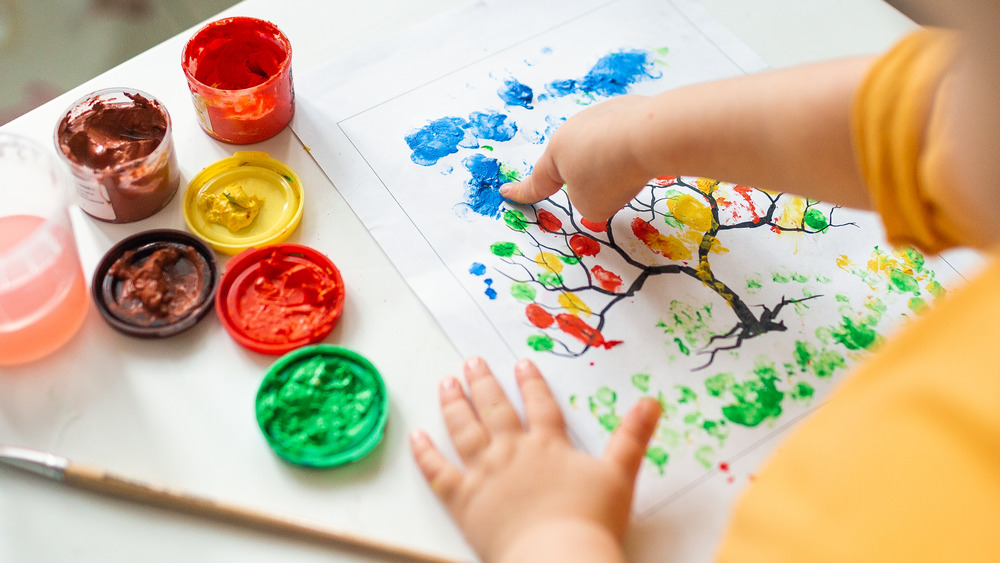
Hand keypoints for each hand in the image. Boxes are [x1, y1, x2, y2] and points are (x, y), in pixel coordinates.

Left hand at [410, 357, 661, 562]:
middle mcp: (512, 451)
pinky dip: (425, 453)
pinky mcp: (463, 500)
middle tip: (472, 362)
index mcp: (548, 445)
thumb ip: (633, 437)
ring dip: (454, 404)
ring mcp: (484, 473)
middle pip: (495, 408)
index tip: (521, 363)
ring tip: (447, 383)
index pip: (539, 405)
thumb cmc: (589, 521)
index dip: (531, 383)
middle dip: (484, 382)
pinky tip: (416, 436)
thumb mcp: (620, 475)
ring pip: (464, 430)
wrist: (556, 557)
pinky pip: (438, 471)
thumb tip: (653, 402)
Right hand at [499, 95, 654, 221]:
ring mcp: (602, 115)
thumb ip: (588, 202)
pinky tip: (647, 153)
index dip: (523, 192)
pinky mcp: (630, 109)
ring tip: (632, 170)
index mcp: (556, 153)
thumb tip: (604, 183)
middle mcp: (574, 129)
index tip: (506, 192)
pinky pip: (628, 139)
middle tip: (610, 189)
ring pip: (605, 151)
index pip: (537, 181)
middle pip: (577, 164)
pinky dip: (635, 151)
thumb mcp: (592, 206)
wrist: (651, 135)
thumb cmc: (611, 175)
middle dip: (590, 178)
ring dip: (616, 164)